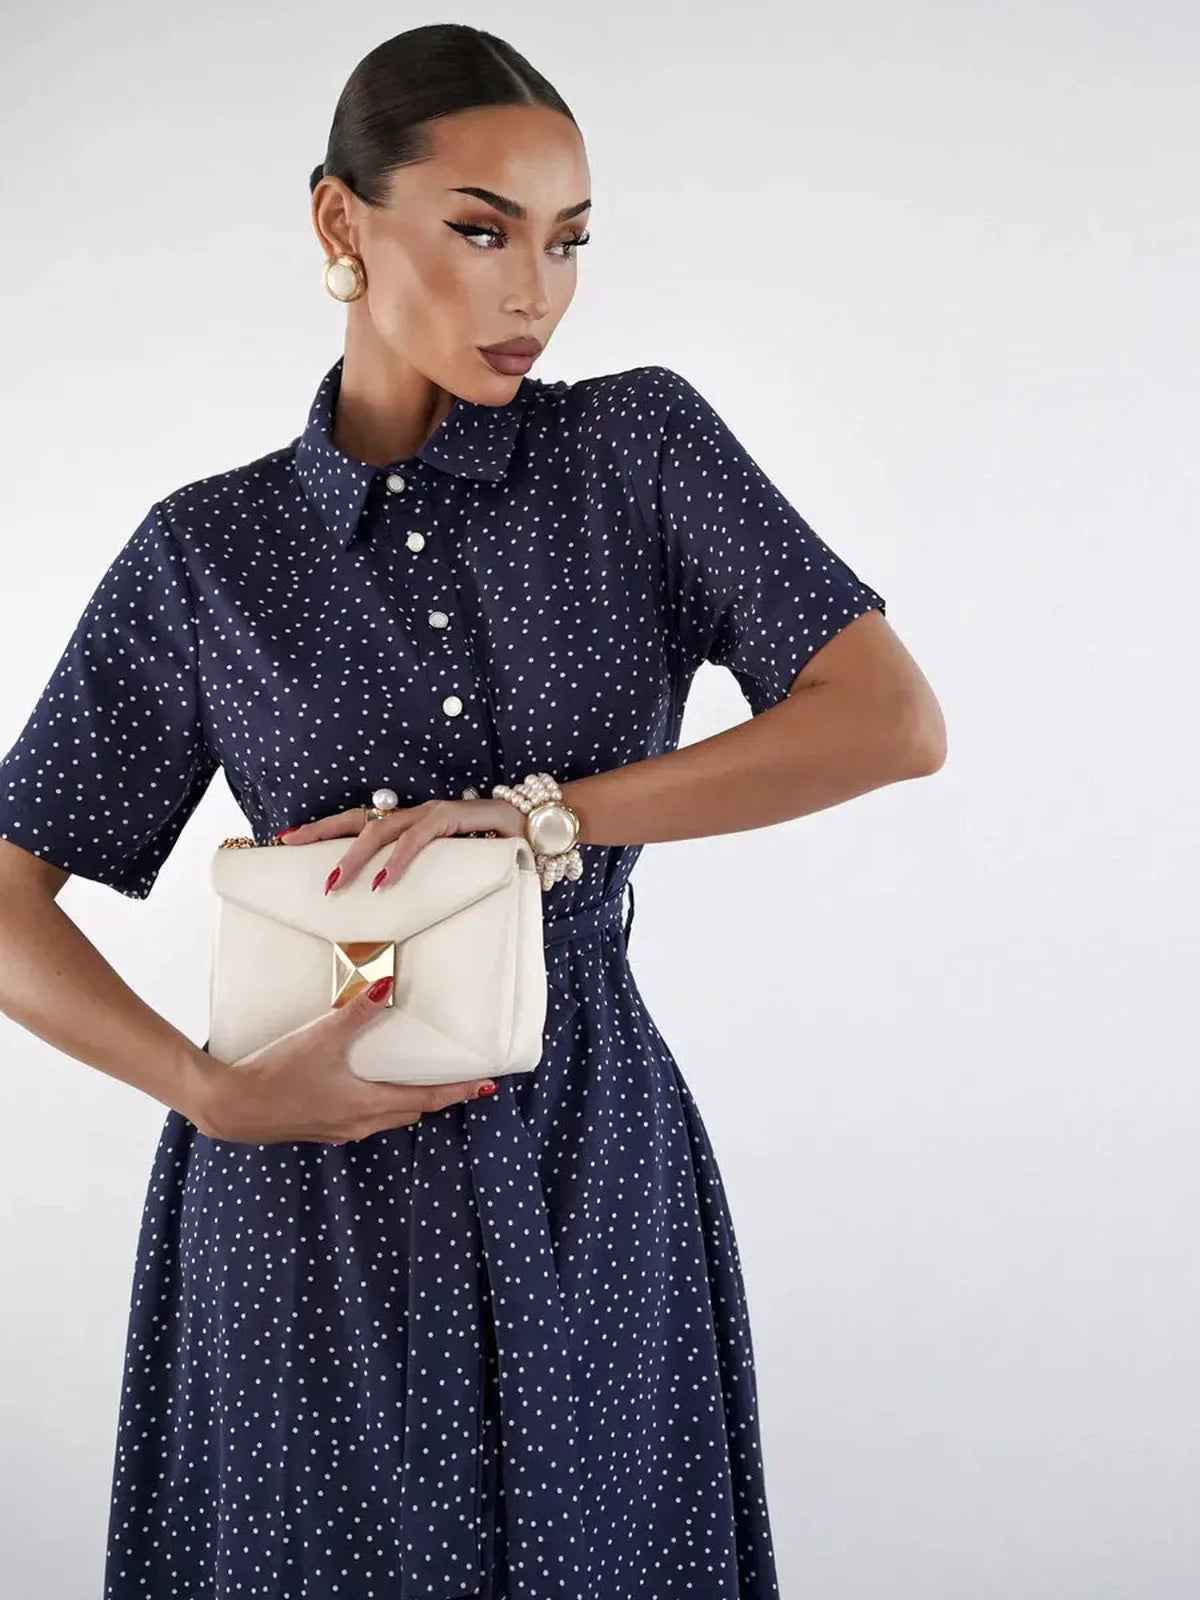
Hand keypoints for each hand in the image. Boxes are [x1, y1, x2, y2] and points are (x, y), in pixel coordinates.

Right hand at [187, 975, 496, 1145]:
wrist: (232, 1107)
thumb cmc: (278, 1074)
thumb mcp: (321, 1037)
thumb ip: (356, 1012)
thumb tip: (385, 984)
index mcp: (369, 1104)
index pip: (428, 1098)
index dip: (460, 1091)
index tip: (487, 1085)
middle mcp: (360, 1124)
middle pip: (412, 1112)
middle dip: (437, 1098)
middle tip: (458, 1082)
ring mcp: (339, 1130)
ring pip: (388, 1119)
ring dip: (407, 1104)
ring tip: (419, 1083)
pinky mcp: (320, 1129)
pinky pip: (363, 1121)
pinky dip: (379, 1106)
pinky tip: (368, 1090)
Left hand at [274, 795, 522, 893]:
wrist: (538, 825)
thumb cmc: (495, 847)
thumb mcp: (452, 867)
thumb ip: (428, 881)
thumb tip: (394, 912)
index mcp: (411, 823)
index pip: (359, 823)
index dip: (324, 830)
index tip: (288, 840)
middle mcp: (416, 814)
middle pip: (358, 820)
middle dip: (322, 833)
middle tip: (290, 847)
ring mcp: (433, 813)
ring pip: (383, 829)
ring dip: (356, 856)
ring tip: (336, 883)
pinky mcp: (453, 817)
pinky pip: (420, 839)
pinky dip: (399, 860)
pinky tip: (384, 881)